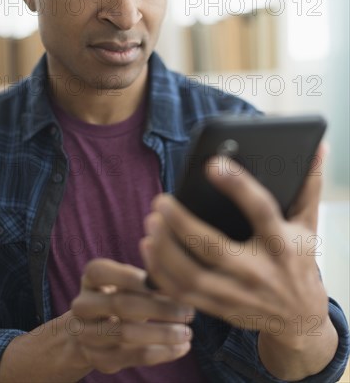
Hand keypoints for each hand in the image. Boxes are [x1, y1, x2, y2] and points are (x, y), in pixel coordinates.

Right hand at [69, 259, 193, 373]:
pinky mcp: (98, 358)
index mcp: (90, 277)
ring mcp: (87, 334)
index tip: (165, 282)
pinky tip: (181, 348)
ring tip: (187, 332)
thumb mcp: (128, 279)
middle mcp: (82, 305)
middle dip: (158, 308)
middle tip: (188, 311)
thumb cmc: (123, 294)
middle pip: (120, 305)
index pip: (103, 272)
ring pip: (126, 334)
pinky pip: (133, 357)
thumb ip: (147, 275)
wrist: (94, 327)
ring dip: (162, 334)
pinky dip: (162, 353)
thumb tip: (177, 277)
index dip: (132, 277)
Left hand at [140, 144, 337, 378]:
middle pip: (213, 247)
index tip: (212, 164)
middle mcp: (258, 271)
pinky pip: (182, 293)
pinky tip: (149, 248)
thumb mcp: (309, 223)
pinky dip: (160, 272)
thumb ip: (309, 185)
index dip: (237, 186)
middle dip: (182, 223)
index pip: (260, 211)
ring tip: (151, 221)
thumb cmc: (299, 260)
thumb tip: (318, 147)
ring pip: (191, 275)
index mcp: (281, 243)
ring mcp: (236, 294)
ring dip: (165, 248)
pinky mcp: (219, 308)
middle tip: (160, 201)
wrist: (300, 318)